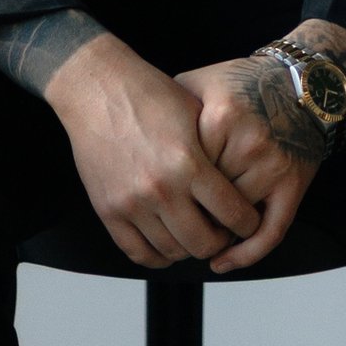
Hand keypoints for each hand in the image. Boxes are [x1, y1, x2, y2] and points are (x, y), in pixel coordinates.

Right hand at [38, 27, 262, 270]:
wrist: (97, 89)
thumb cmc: (148, 95)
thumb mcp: (195, 116)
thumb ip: (216, 153)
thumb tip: (240, 185)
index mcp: (188, 163)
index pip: (232, 213)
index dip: (247, 223)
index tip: (248, 221)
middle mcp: (161, 188)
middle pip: (204, 242)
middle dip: (220, 241)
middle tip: (223, 232)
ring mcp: (131, 203)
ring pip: (172, 251)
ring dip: (189, 248)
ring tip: (195, 234)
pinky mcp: (108, 210)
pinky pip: (137, 252)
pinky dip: (158, 255)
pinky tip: (168, 243)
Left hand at [175, 59, 320, 275]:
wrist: (300, 84)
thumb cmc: (245, 84)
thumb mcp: (199, 83)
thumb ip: (168, 110)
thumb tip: (135, 140)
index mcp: (221, 118)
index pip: (183, 169)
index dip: (167, 185)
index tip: (155, 192)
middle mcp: (249, 143)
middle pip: (206, 197)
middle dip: (186, 210)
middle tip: (169, 217)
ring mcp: (273, 167)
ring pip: (232, 218)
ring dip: (212, 230)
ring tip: (193, 231)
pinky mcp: (293, 185)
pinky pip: (269, 232)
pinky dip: (245, 254)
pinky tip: (223, 261)